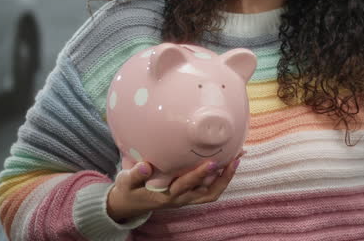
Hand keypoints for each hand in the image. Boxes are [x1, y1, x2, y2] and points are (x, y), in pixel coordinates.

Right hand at [106, 152, 244, 222]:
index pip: (185, 186)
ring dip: (226, 177)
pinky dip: (220, 177)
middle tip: (235, 158)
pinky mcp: (188, 194)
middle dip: (223, 177)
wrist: (129, 205)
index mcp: (166, 196)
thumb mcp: (126, 182)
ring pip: (212, 193)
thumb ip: (135, 175)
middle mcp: (180, 199)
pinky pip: (209, 189)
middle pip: (207, 193)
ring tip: (237, 158)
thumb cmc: (128, 190)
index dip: (199, 175)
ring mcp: (186, 198)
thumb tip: (145, 166)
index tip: (211, 162)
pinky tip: (227, 162)